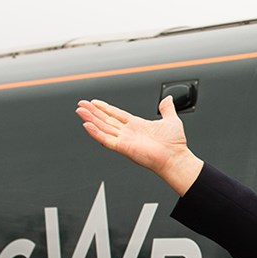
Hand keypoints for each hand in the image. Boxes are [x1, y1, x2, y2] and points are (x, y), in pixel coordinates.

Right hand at [75, 96, 202, 194]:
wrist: (176, 158)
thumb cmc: (175, 144)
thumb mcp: (171, 120)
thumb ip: (167, 109)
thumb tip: (168, 99)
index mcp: (137, 125)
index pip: (117, 114)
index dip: (105, 108)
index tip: (94, 102)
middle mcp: (129, 133)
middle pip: (106, 120)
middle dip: (93, 112)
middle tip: (81, 104)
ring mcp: (125, 140)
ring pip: (103, 128)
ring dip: (91, 119)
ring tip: (80, 111)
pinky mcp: (123, 148)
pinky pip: (106, 140)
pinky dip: (96, 132)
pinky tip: (87, 125)